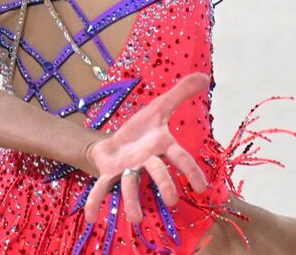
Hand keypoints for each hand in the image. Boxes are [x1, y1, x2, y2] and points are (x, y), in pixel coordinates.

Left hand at [80, 71, 211, 226]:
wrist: (115, 142)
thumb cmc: (142, 130)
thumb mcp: (160, 107)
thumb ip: (181, 93)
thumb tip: (205, 76)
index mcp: (161, 147)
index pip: (180, 158)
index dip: (191, 171)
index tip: (202, 188)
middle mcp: (146, 162)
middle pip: (156, 173)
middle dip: (164, 185)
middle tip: (172, 201)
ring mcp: (127, 170)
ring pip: (130, 186)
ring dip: (132, 202)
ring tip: (135, 220)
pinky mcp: (109, 175)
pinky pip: (101, 189)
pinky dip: (95, 202)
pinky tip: (90, 217)